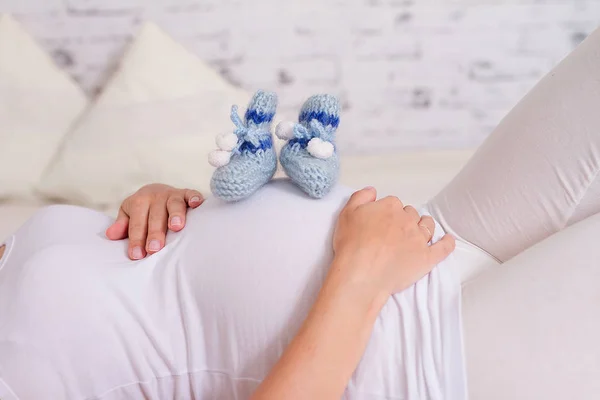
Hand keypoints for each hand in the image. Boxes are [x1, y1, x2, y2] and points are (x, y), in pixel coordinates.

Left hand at [105, 184, 203, 259]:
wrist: (157, 191)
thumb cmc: (143, 209)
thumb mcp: (129, 214)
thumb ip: (122, 225)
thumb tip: (111, 235)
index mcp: (140, 201)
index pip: (137, 223)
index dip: (136, 239)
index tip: (137, 255)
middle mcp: (156, 196)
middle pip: (155, 216)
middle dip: (155, 233)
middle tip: (154, 249)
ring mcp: (172, 194)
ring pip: (174, 204)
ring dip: (175, 215)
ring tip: (176, 227)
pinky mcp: (187, 193)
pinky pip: (192, 194)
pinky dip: (195, 198)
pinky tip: (197, 204)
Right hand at [332, 187, 454, 298]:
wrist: (362, 273)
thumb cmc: (352, 244)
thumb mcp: (347, 213)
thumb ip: (361, 197)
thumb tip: (373, 191)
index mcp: (390, 207)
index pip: (393, 204)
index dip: (387, 212)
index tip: (381, 221)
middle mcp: (407, 220)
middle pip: (411, 214)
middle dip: (405, 220)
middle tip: (395, 231)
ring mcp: (419, 239)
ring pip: (427, 226)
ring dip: (425, 226)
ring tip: (420, 231)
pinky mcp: (426, 258)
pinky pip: (443, 248)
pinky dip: (447, 243)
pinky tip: (448, 240)